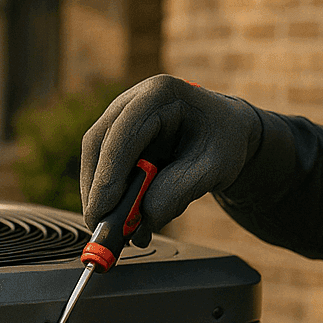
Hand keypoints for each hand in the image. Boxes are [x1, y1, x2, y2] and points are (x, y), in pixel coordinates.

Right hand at [80, 75, 262, 243]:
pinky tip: (122, 216)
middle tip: (99, 225)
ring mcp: (122, 115)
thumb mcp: (215, 168)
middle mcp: (134, 99)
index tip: (103, 210)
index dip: (109, 173)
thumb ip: (180, 192)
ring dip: (99, 194)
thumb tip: (144, 219)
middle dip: (96, 188)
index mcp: (162, 93)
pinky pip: (103, 165)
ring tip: (115, 228)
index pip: (124, 132)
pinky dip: (108, 193)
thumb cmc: (224, 143)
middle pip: (99, 142)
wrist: (227, 133)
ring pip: (95, 156)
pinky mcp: (118, 135)